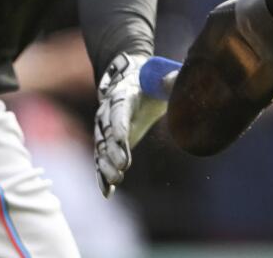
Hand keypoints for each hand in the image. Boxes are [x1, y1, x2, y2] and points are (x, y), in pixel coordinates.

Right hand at [93, 53, 179, 197]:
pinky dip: (102, 177)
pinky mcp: (107, 145)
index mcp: (123, 95)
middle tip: (122, 167)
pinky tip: (107, 193)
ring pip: (102, 149)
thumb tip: (172, 80)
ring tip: (115, 181)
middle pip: (108, 133)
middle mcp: (108, 113)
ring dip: (106, 166)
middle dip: (113, 151)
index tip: (123, 139)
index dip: (120, 125)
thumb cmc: (150, 85)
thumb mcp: (159, 81)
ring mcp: (105, 130)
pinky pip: (101, 161)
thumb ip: (168, 81)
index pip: (119, 110)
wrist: (130, 84)